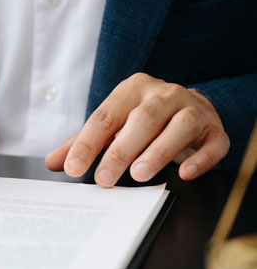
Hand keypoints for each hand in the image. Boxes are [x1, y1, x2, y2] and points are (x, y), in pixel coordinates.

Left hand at [45, 73, 229, 186]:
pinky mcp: (215, 128)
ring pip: (179, 127)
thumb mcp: (110, 127)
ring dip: (159, 151)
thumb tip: (53, 162)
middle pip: (143, 119)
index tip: (73, 168)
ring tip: (140, 174)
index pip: (106, 116)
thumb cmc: (140, 120)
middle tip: (104, 178)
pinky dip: (202, 158)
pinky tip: (186, 173)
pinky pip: (213, 142)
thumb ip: (81, 143)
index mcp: (132, 90)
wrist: (188, 107)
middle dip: (121, 150)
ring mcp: (193, 109)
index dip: (87, 143)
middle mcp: (164, 94)